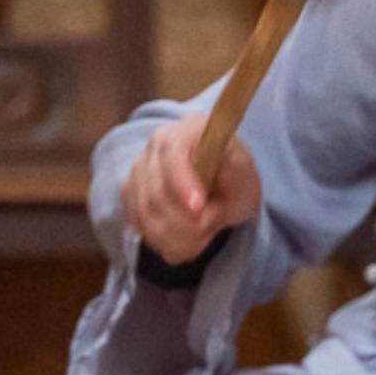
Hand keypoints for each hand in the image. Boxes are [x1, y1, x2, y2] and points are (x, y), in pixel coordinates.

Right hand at [120, 113, 260, 264]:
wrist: (221, 175)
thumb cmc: (234, 171)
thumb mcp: (245, 175)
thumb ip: (228, 188)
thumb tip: (199, 211)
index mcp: (185, 132)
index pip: (173, 157)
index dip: (183, 184)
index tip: (199, 208)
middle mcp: (153, 149)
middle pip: (156, 193)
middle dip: (188, 220)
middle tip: (215, 223)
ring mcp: (137, 173)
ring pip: (146, 215)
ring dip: (180, 235)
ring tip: (207, 231)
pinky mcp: (130, 197)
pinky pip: (142, 227)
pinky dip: (168, 242)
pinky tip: (190, 239)